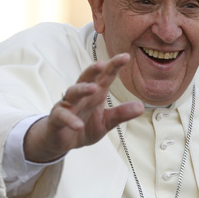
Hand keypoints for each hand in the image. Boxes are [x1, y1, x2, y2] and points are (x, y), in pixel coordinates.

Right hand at [24, 53, 143, 162]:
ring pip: (72, 92)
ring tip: (93, 88)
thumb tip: (141, 106)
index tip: (126, 56)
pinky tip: (78, 125)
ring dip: (82, 89)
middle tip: (103, 63)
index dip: (114, 66)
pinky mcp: (56, 118)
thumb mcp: (105, 122)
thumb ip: (121, 114)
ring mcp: (67, 105)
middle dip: (94, 69)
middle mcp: (81, 95)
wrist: (61, 141)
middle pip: (86, 78)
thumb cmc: (83, 126)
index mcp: (95, 94)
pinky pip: (62, 116)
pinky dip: (70, 120)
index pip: (105, 76)